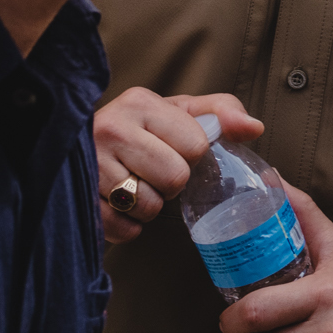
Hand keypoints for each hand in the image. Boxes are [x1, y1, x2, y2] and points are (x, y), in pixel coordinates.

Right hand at [91, 88, 262, 244]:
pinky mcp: (78, 199)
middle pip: (175, 178)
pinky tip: (120, 206)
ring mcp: (88, 165)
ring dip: (149, 205)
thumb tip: (254, 128)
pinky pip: (124, 229)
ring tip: (134, 186)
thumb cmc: (143, 132)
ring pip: (149, 206)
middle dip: (171, 182)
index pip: (195, 145)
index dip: (192, 155)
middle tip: (154, 172)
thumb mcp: (181, 113)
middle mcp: (110, 127)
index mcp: (140, 102)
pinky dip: (129, 226)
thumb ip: (222, 113)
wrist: (80, 149)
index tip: (173, 149)